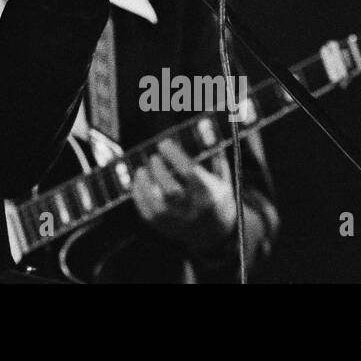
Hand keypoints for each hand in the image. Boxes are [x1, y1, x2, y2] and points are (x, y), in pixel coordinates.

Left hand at [130, 138, 236, 255]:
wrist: (218, 233)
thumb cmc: (217, 197)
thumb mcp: (222, 178)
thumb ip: (213, 156)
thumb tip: (202, 127)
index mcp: (210, 195)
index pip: (190, 173)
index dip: (174, 156)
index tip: (164, 144)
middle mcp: (194, 211)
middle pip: (171, 191)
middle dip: (159, 171)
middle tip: (153, 158)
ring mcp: (179, 222)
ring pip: (156, 206)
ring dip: (144, 185)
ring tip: (141, 170)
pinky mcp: (165, 228)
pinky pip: (147, 215)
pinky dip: (138, 197)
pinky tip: (138, 183)